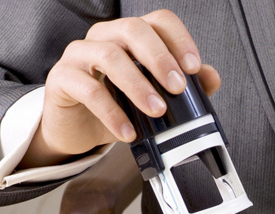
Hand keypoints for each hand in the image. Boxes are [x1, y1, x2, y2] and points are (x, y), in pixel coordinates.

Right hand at [20, 9, 220, 167]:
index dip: (179, 40)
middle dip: (160, 59)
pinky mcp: (62, 78)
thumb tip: (212, 77)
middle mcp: (105, 37)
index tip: (194, 68)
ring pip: (110, 56)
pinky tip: (128, 131)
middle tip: (177, 88)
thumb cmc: (119, 106)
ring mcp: (80, 54)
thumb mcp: (155, 96)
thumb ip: (184, 85)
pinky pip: (88, 90)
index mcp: (131, 36)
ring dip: (138, 85)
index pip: (158, 21)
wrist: (80, 130)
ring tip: (156, 111)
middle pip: (133, 29)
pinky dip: (112, 113)